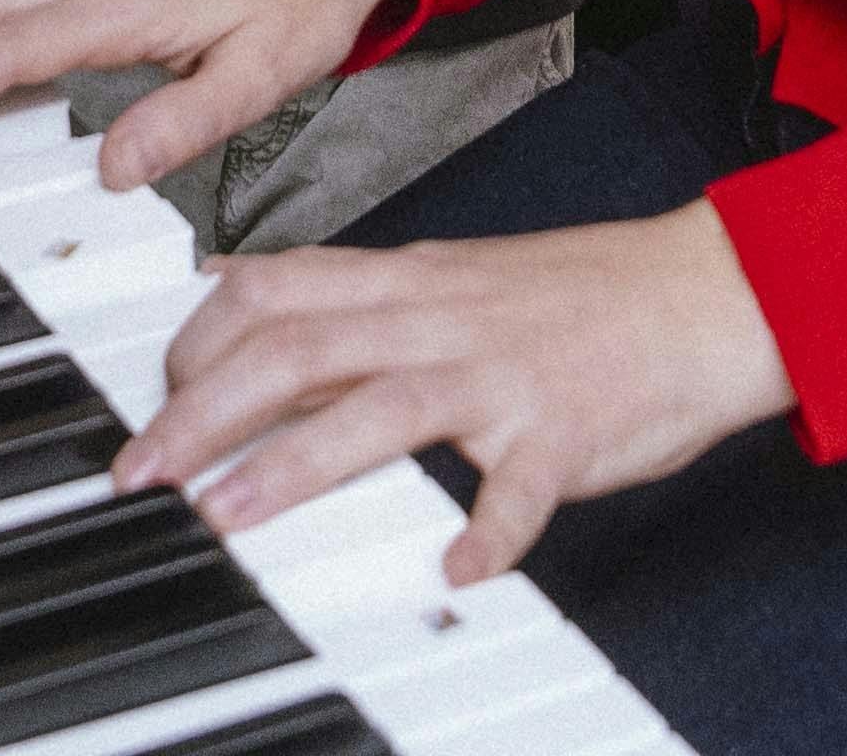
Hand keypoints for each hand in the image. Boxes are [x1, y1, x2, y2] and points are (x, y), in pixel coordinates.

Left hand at [120, 203, 793, 582]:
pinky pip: (520, 485)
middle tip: (142, 469)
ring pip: (382, 404)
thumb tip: (241, 294)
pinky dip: (487, 531)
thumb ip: (353, 293)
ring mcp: (502, 372)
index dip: (200, 339)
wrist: (704, 291)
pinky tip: (456, 572)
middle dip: (204, 408)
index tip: (153, 396)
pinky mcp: (566, 429)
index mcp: (411, 281)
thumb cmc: (576, 297)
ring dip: (293, 463)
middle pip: (301, 346)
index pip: (277, 287)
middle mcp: (442, 317)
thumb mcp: (450, 275)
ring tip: (228, 517)